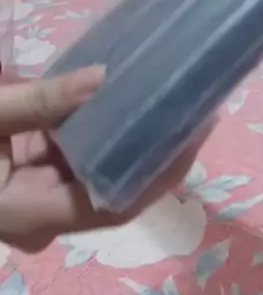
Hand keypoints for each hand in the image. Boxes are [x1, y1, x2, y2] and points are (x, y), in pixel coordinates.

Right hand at [0, 67, 207, 251]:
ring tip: (172, 95)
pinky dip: (103, 130)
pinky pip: (78, 159)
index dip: (162, 174)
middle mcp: (45, 218)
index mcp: (32, 215)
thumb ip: (41, 101)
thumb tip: (105, 76)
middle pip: (115, 187)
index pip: (116, 204)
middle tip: (194, 104)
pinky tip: (127, 97)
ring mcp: (41, 199)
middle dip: (155, 150)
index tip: (197, 132)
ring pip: (99, 171)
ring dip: (133, 138)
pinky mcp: (35, 178)